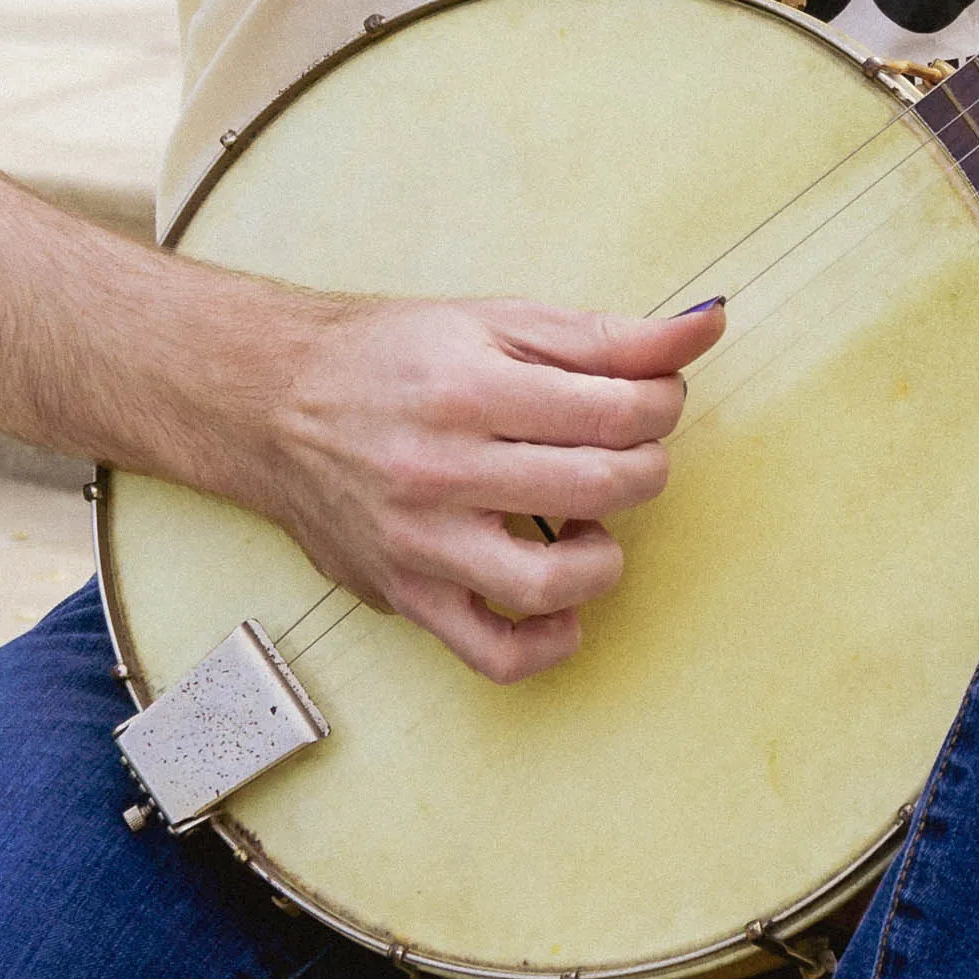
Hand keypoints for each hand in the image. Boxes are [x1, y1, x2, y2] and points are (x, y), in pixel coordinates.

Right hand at [185, 292, 723, 683]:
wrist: (274, 403)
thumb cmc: (393, 359)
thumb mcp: (497, 324)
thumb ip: (607, 336)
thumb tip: (704, 329)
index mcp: (469, 389)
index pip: (618, 411)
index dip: (663, 405)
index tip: (654, 401)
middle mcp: (440, 469)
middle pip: (601, 486)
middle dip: (646, 467)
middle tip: (629, 453)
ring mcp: (421, 543)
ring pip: (553, 583)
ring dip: (605, 557)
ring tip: (593, 526)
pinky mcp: (407, 595)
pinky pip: (495, 654)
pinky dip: (549, 642)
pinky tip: (562, 603)